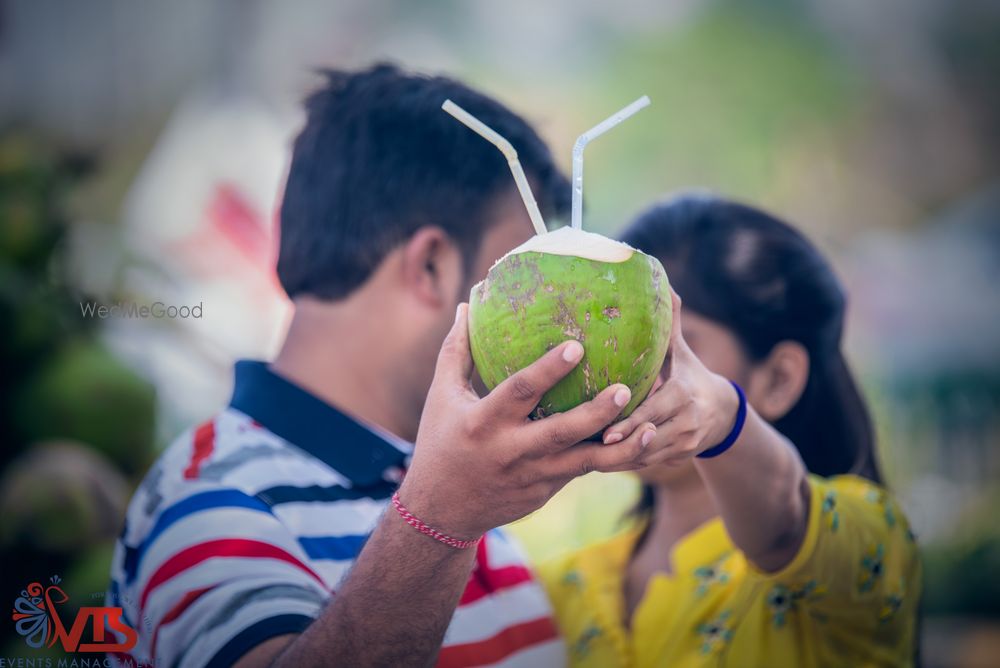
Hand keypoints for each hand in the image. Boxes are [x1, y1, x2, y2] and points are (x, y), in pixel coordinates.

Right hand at [398, 303, 657, 538]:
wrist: (442, 511)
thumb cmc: (441, 442)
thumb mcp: (442, 397)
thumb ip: (456, 352)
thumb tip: (465, 306)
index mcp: (483, 422)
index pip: (519, 392)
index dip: (548, 370)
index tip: (576, 347)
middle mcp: (511, 450)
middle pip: (560, 431)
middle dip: (595, 413)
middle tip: (624, 388)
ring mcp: (532, 475)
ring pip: (583, 461)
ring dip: (620, 445)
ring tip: (652, 426)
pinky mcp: (546, 490)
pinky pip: (583, 470)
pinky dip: (612, 457)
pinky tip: (641, 440)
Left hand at [601, 291, 738, 466]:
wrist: (723, 414)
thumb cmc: (689, 373)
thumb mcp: (681, 350)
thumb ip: (670, 322)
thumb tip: (662, 282)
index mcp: (684, 395)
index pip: (655, 411)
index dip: (630, 422)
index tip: (606, 430)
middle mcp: (687, 423)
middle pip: (647, 438)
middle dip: (618, 444)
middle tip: (587, 445)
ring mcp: (683, 445)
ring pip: (645, 456)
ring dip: (616, 458)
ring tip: (582, 454)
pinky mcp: (677, 460)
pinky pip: (645, 464)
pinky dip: (623, 463)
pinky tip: (596, 460)